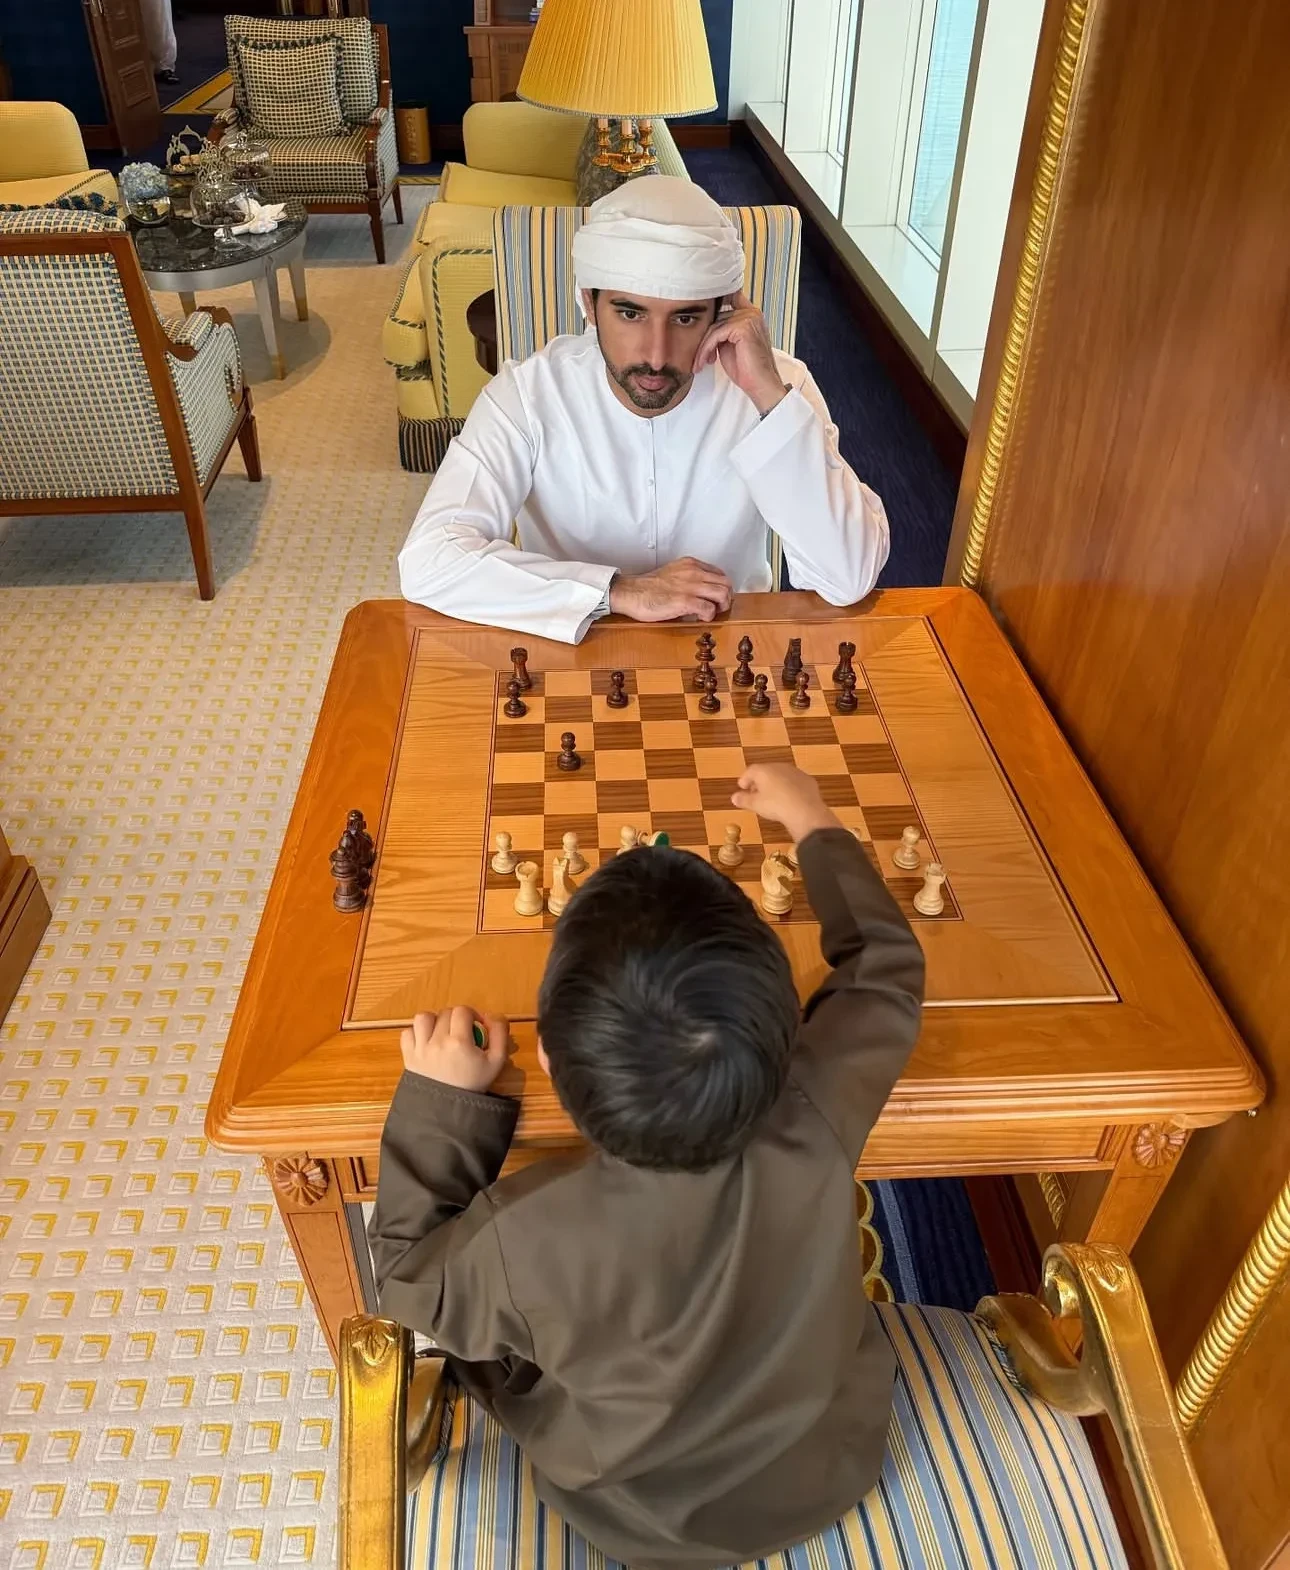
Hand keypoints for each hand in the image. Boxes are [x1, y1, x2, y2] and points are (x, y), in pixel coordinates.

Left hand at [400, 1007, 513, 1093]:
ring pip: (423, 1018)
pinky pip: (407, 1033)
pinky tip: (426, 1042)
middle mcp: (437, 1042)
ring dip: (434, 1021)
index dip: (471, 1014)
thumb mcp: (497, 1061)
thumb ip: (499, 1033)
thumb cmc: (474, 1085)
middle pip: (444, 1013)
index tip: (474, 1026)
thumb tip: (491, 1015)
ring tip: (441, 1033)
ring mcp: (420, 1049)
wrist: (450, 1110)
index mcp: (459, 1042)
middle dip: (455, 1019)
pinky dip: (416, 1033)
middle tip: (461, 1033)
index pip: (462, 1010)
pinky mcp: (408, 1057)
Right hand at [609, 557, 732, 622]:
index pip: (719, 573)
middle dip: (726, 598)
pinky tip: (700, 618)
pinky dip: (709, 616)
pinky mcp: (685, 601)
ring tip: (711, 614)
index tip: (716, 598)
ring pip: (722, 594)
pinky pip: (709, 609)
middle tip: (718, 608)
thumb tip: (700, 594)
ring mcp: (690, 586)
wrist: (631, 593)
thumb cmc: (647, 587)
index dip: (722, 588)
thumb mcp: (672, 574)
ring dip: (721, 607)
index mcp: (690, 564)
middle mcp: (694, 572)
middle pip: (726, 583)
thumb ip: (688, 579)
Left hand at [693, 291, 788, 415]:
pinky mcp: (743, 328)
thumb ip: (721, 331)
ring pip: (714, 326)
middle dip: (705, 338)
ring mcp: (749, 318)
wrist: (761, 385)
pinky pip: (716, 334)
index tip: (700, 313)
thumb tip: (705, 325)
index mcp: (751, 315)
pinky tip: (704, 362)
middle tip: (700, 357)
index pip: (729, 299)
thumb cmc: (747, 369)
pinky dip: (706, 349)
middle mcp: (752, 313)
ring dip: (703, 347)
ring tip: (701, 362)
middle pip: (717, 317)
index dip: (714, 304)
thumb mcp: (729, 345)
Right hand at [730, 764, 840, 841]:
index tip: (742, 787)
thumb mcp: (756, 805)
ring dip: (775, 784)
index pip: (750, 771)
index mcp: (764, 770)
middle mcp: (779, 767)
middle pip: (766, 771)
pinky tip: (789, 799)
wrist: (805, 811)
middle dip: (760, 781)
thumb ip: (744, 800)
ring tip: (772, 797)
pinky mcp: (808, 780)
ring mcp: (795, 772)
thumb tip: (734, 797)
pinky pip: (794, 782)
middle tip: (755, 793)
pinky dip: (789, 788)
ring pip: (781, 775)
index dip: (745, 779)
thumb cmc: (775, 806)